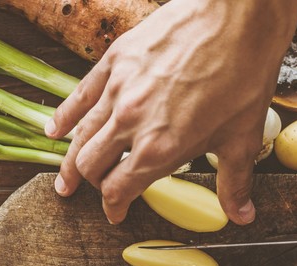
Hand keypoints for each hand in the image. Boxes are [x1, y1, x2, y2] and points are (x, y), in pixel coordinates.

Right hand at [44, 0, 296, 224]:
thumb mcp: (241, 139)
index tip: (116, 214)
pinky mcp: (115, 60)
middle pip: (92, 165)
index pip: (118, 190)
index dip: (114, 208)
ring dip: (70, 160)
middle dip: (90, 185)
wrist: (237, 17)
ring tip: (64, 178)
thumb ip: (234, 183)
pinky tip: (53, 130)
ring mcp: (118, 90)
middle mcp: (131, 123)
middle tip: (87, 194)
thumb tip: (243, 215)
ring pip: (81, 134)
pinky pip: (79, 95)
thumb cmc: (243, 75)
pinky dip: (64, 116)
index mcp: (159, 149)